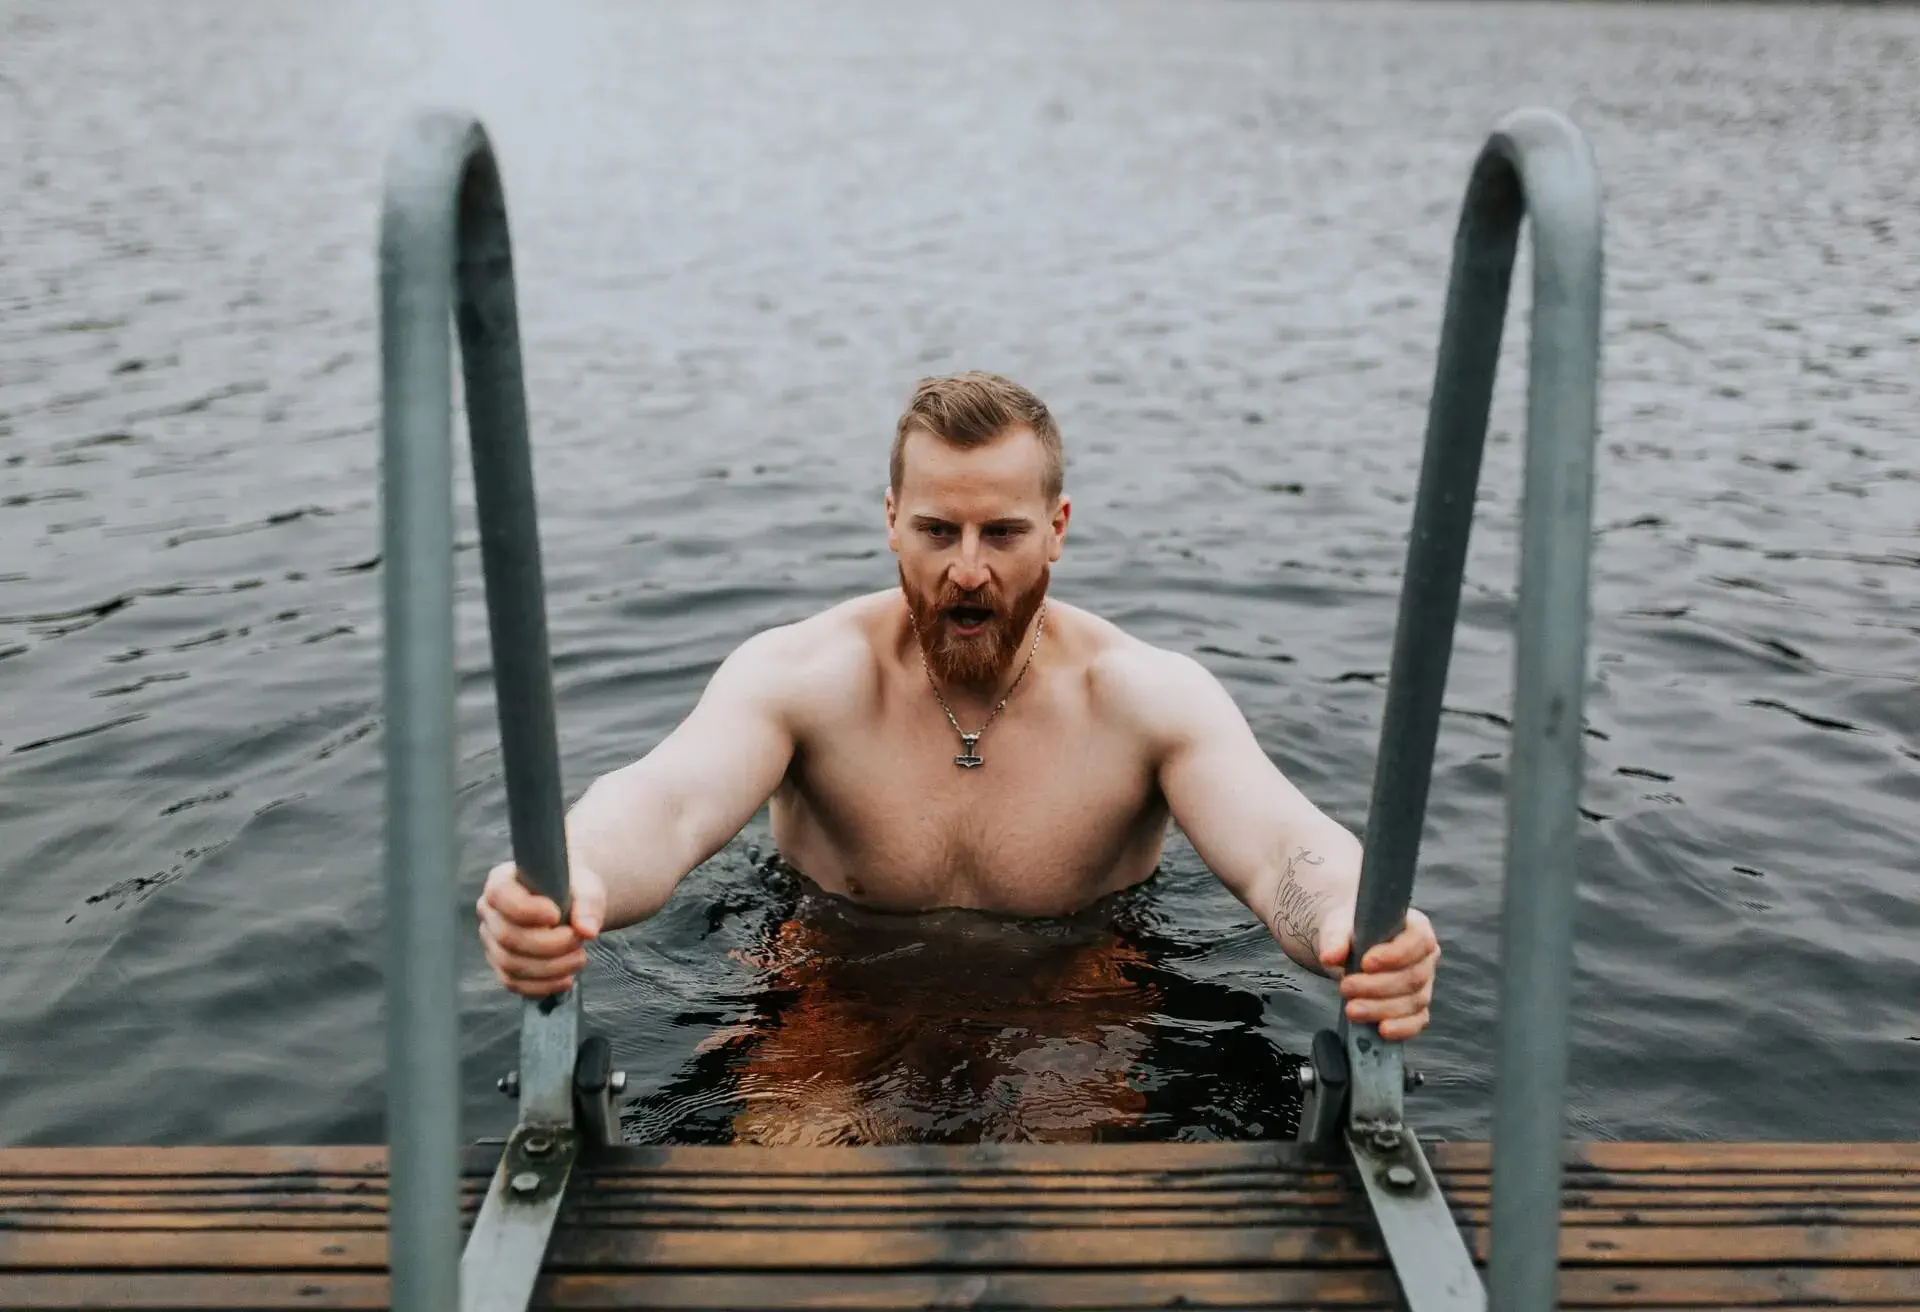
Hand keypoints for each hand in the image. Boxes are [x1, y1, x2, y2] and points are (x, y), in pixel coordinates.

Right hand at [476, 860, 606, 998]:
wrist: (571, 903)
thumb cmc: (573, 889)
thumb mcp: (585, 887)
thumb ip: (588, 904)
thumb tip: (587, 931)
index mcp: (502, 880)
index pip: (500, 896)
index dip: (527, 910)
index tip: (557, 915)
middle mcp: (490, 912)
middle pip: (507, 937)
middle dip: (548, 945)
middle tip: (577, 939)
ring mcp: (492, 941)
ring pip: (511, 964)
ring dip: (550, 968)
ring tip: (578, 958)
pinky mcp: (501, 965)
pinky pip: (514, 983)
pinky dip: (543, 985)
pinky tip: (566, 978)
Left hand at [1316, 903, 1439, 1041]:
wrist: (1347, 947)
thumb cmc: (1351, 932)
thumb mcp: (1340, 927)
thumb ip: (1336, 939)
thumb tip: (1330, 957)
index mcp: (1416, 928)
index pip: (1419, 941)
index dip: (1395, 954)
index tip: (1366, 963)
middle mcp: (1425, 957)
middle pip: (1412, 976)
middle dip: (1378, 986)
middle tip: (1346, 987)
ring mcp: (1425, 984)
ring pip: (1413, 1001)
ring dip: (1381, 1008)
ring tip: (1352, 1009)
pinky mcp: (1417, 1007)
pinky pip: (1417, 1021)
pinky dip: (1402, 1028)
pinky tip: (1382, 1030)